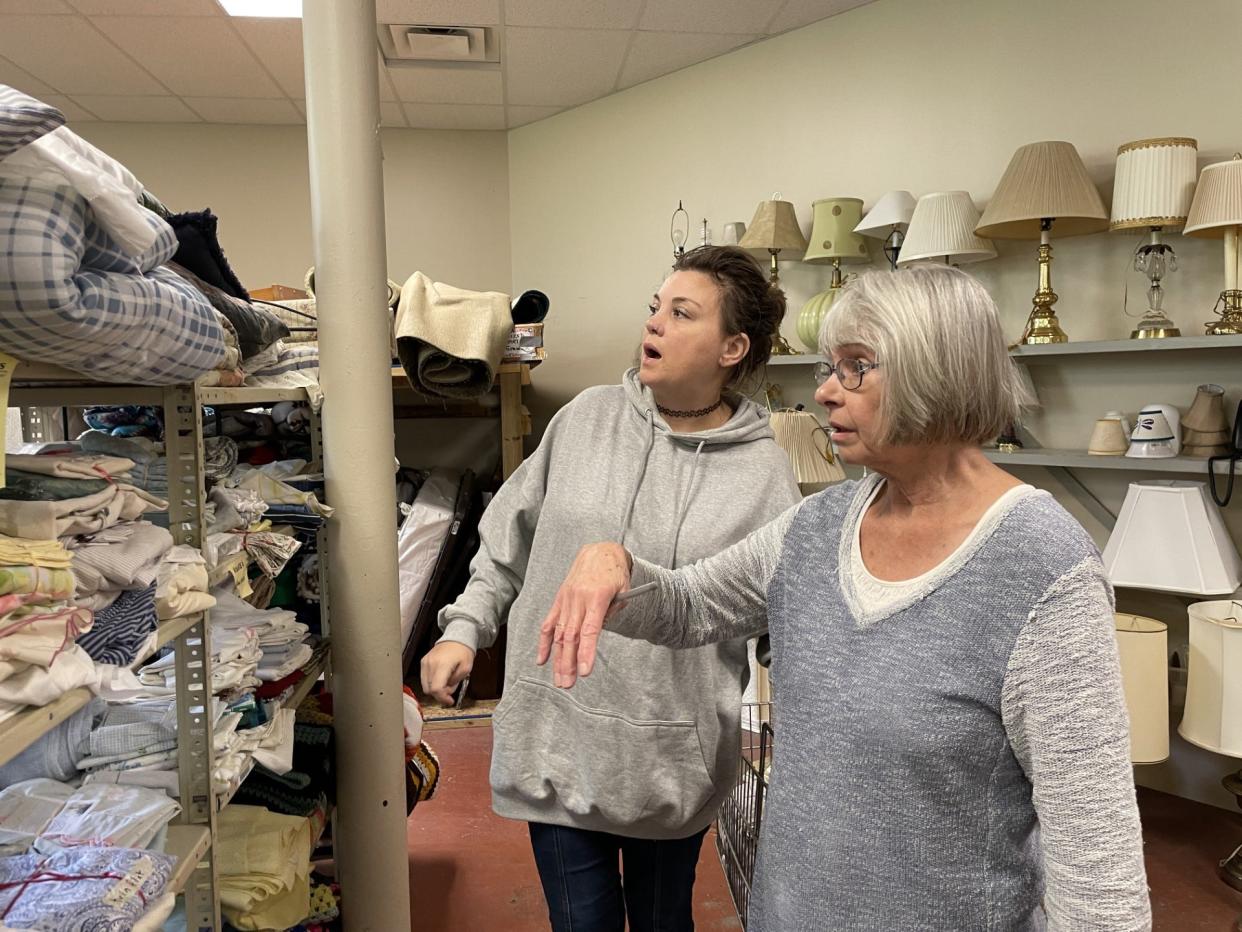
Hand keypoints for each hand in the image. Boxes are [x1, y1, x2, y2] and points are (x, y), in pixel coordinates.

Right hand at [420, 641, 475, 705]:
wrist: (456, 638)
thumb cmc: (463, 651)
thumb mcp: (466, 668)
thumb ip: (456, 682)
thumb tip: (446, 691)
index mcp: (442, 665)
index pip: (436, 688)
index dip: (442, 698)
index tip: (449, 701)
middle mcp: (430, 664)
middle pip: (429, 689)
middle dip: (440, 693)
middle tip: (451, 688)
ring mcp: (425, 663)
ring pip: (425, 686)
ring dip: (436, 688)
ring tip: (447, 680)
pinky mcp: (423, 662)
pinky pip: (424, 678)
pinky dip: (432, 682)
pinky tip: (441, 677)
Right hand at [536, 543, 631, 688]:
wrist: (599, 551)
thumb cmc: (615, 572)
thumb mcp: (624, 590)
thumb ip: (613, 612)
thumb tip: (596, 634)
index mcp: (597, 597)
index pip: (590, 631)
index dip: (587, 653)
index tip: (585, 672)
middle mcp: (578, 599)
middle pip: (572, 636)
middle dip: (569, 663)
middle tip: (567, 684)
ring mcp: (566, 599)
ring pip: (559, 633)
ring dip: (558, 658)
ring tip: (559, 679)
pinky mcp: (560, 599)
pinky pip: (549, 622)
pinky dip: (544, 642)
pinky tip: (542, 659)